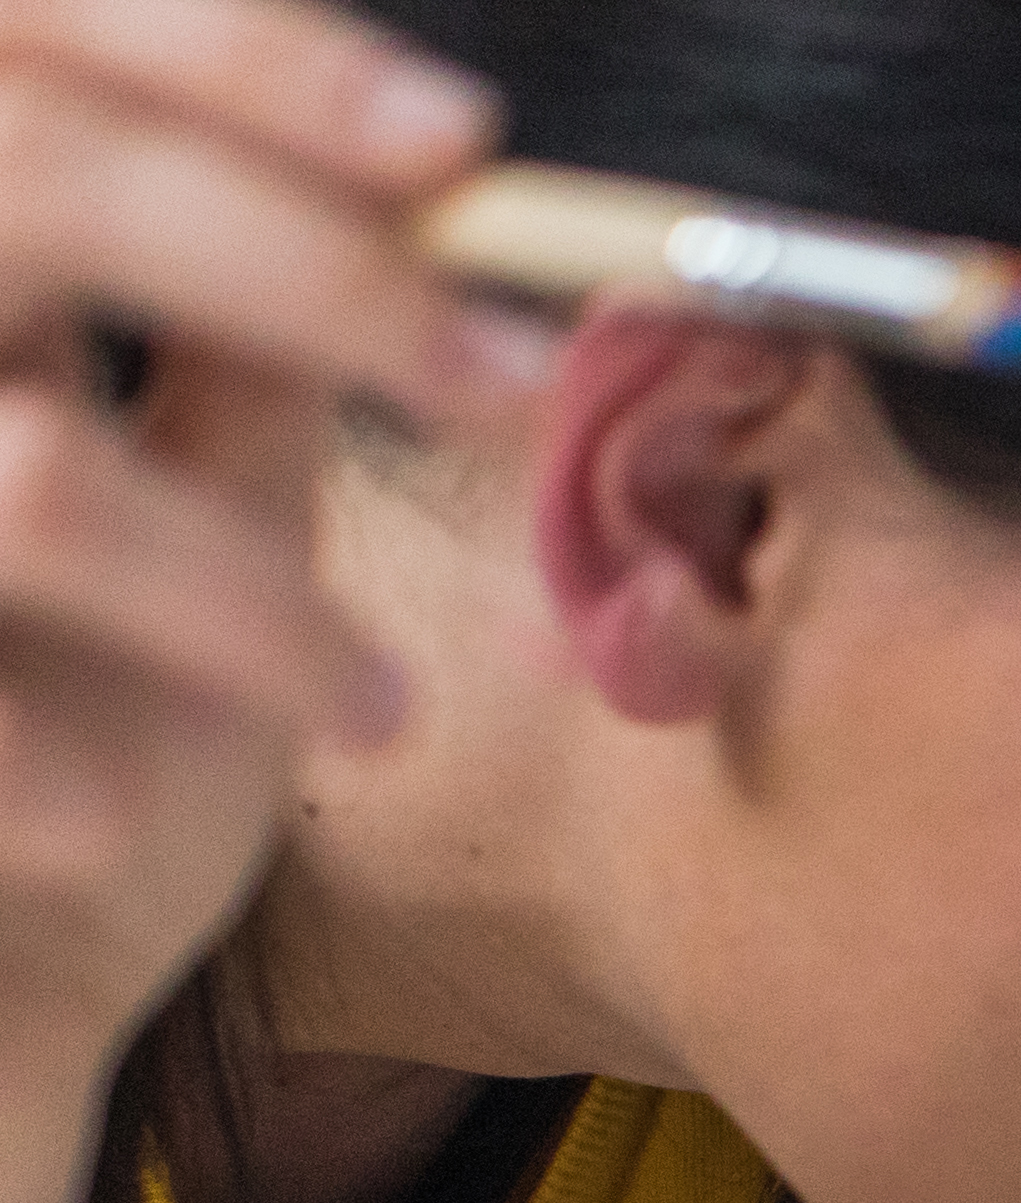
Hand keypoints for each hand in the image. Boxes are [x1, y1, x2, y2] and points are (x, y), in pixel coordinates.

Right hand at [0, 0, 534, 1102]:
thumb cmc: (94, 727)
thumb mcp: (196, 504)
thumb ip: (259, 349)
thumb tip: (432, 202)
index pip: (56, 45)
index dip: (244, 60)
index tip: (462, 143)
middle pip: (41, 173)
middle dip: (296, 267)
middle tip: (498, 378)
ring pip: (39, 477)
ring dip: (236, 602)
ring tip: (371, 710)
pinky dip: (49, 770)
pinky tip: (100, 830)